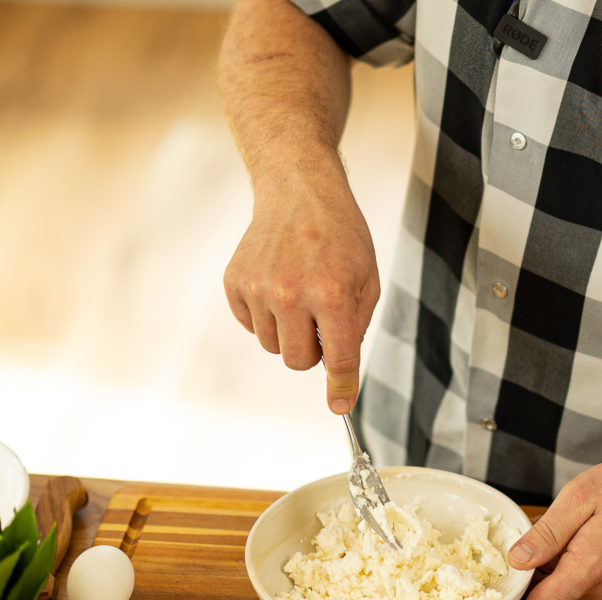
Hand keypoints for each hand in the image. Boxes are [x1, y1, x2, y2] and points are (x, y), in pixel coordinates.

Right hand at [223, 152, 379, 413]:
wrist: (298, 190)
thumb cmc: (340, 236)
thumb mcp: (366, 280)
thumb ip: (355, 329)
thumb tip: (339, 379)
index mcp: (331, 294)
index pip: (337, 359)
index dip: (341, 388)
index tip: (340, 408)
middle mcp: (290, 294)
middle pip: (297, 361)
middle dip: (313, 351)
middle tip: (321, 321)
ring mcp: (258, 288)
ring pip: (273, 347)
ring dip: (289, 332)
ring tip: (300, 295)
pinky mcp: (235, 284)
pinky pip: (252, 327)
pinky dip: (266, 317)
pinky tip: (277, 285)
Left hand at [476, 457, 601, 599]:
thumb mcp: (582, 497)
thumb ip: (547, 532)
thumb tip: (517, 560)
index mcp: (587, 571)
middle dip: (525, 587)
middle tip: (513, 556)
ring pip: (563, 594)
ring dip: (548, 576)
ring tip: (554, 537)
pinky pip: (581, 589)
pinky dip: (567, 573)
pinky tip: (574, 543)